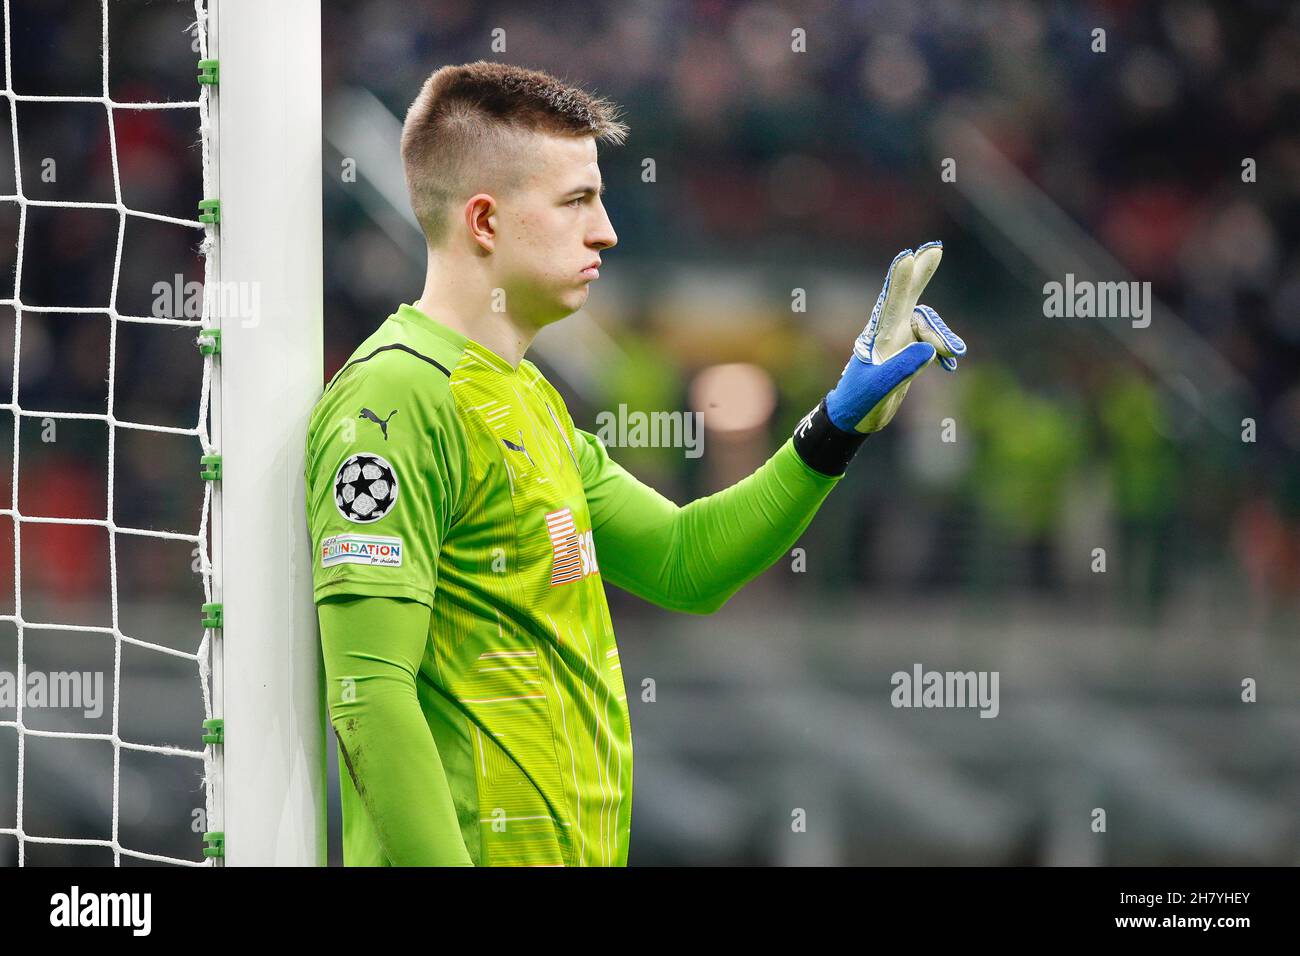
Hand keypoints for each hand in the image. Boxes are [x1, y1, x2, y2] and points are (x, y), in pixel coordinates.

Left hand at [825, 242, 964, 433]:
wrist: (854, 418)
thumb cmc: (860, 403)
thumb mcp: (879, 389)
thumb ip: (902, 368)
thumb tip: (929, 349)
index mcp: (878, 337)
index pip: (890, 303)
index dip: (900, 280)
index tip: (907, 257)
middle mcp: (888, 333)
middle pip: (907, 297)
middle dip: (920, 274)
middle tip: (933, 249)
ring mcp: (898, 341)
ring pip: (927, 326)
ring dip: (943, 337)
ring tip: (955, 354)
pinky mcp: (907, 352)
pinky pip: (931, 342)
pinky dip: (942, 349)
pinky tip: (950, 363)